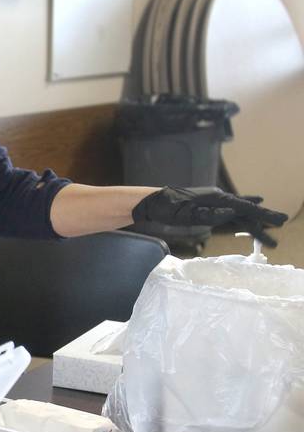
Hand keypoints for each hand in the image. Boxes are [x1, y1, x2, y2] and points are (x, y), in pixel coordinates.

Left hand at [132, 186, 287, 246]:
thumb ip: (208, 214)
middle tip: (282, 224)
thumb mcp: (185, 214)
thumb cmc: (165, 208)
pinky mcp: (207, 212)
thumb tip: (231, 213)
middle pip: (246, 211)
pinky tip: (251, 216)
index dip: (262, 214)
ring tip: (271, 233)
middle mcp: (218, 200)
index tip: (278, 220)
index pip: (244, 208)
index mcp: (216, 199)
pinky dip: (243, 218)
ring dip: (255, 223)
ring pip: (240, 215)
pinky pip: (230, 216)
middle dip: (264, 219)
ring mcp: (213, 206)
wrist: (150, 205)